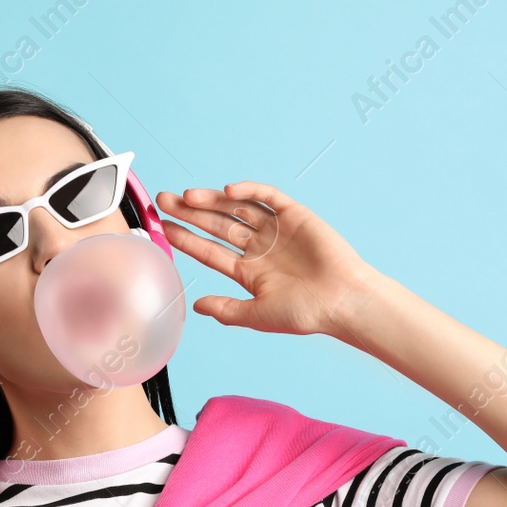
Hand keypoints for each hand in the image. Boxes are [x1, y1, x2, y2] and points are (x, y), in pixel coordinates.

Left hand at [155, 182, 379, 339]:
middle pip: (217, 225)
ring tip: (188, 197)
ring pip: (237, 209)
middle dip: (191, 213)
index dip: (186, 239)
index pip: (209, 250)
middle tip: (165, 201)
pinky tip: (229, 191)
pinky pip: (268, 198)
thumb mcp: (257, 315)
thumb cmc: (305, 313)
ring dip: (213, 201)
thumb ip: (227, 310)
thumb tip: (196, 305)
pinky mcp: (295, 216)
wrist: (343, 301)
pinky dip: (250, 191)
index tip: (163, 228)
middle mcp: (258, 248)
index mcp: (248, 271)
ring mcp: (276, 230)